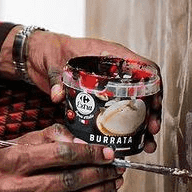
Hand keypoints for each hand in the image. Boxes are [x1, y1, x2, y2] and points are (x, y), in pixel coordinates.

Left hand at [0, 28, 162, 154]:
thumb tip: (57, 95)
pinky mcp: (99, 98)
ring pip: (134, 104)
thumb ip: (56, 77)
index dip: (153, 85)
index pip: (142, 67)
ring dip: (142, 124)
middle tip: (152, 128)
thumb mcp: (54, 61)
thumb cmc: (50, 50)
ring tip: (146, 142)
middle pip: (144, 90)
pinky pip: (117, 112)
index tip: (155, 103)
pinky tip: (128, 142)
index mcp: (110, 55)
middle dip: (152, 111)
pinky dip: (124, 127)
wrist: (36, 55)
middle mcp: (114, 71)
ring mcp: (108, 85)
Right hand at [0, 123, 121, 191]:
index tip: (107, 152)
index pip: (61, 156)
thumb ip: (46, 139)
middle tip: (116, 168)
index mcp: (13, 162)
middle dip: (99, 173)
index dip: (89, 154)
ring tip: (111, 183)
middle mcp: (16, 189)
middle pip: (69, 181)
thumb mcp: (14, 143)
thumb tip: (78, 141)